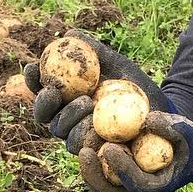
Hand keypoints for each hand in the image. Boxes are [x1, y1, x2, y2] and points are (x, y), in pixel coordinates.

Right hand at [24, 30, 174, 154]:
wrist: (160, 110)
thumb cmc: (134, 85)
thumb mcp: (117, 64)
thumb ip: (94, 51)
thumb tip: (69, 33)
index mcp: (66, 100)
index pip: (41, 92)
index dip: (32, 82)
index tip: (33, 68)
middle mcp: (69, 123)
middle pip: (46, 118)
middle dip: (44, 104)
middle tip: (55, 91)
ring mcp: (82, 141)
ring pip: (65, 136)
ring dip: (70, 119)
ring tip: (87, 103)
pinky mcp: (100, 158)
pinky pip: (88, 154)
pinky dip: (90, 143)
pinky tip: (98, 133)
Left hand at [81, 112, 192, 191]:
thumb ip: (175, 128)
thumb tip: (147, 118)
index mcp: (155, 185)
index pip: (134, 183)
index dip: (120, 168)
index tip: (109, 147)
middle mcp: (135, 187)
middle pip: (106, 191)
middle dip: (92, 175)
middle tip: (84, 151)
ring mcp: (124, 180)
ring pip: (97, 180)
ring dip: (86, 164)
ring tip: (79, 139)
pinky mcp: (117, 168)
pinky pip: (97, 165)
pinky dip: (89, 151)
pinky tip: (82, 130)